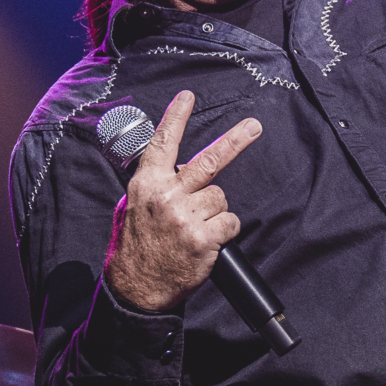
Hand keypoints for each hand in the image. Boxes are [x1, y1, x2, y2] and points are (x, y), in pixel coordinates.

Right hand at [104, 91, 261, 311]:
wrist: (136, 288)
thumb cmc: (136, 247)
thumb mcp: (131, 207)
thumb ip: (153, 186)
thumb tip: (173, 170)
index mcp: (146, 184)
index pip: (163, 144)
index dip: (177, 117)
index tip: (188, 96)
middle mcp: (166, 196)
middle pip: (208, 161)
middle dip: (235, 141)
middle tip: (254, 126)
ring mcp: (185, 217)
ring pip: (221, 198)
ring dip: (215, 212)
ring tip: (196, 228)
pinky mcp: (203, 238)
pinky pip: (230, 223)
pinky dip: (224, 232)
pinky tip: (206, 242)